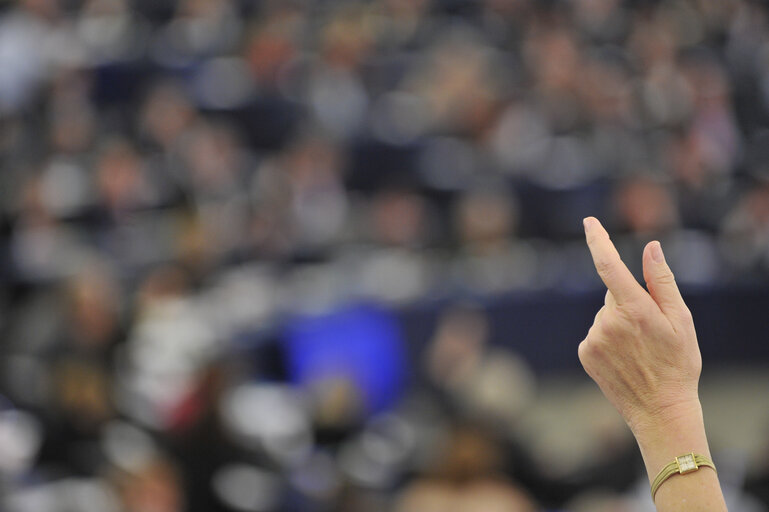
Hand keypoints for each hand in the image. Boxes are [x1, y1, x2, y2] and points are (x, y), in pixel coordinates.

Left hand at [578, 217, 701, 435]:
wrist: (660, 410)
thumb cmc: (678, 363)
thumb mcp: (681, 320)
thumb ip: (661, 281)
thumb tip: (651, 247)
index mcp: (635, 310)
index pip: (609, 266)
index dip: (598, 241)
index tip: (589, 222)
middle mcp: (609, 322)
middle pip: (613, 295)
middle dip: (629, 303)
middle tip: (650, 332)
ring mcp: (594, 338)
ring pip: (604, 315)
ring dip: (618, 324)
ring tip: (639, 350)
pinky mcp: (585, 352)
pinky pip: (595, 333)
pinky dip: (607, 339)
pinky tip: (624, 358)